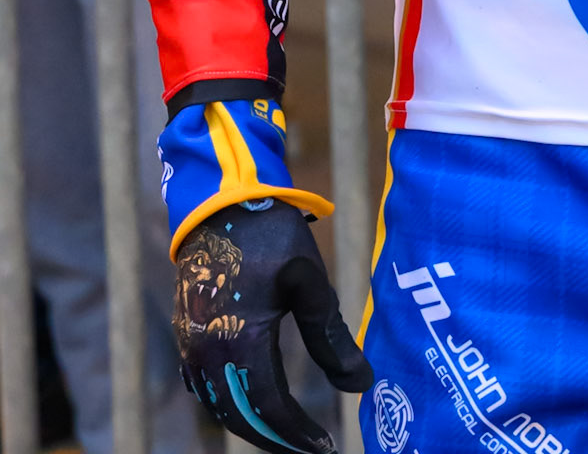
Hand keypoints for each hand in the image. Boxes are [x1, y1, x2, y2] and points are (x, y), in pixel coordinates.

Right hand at [174, 199, 371, 452]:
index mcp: (237, 341)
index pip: (268, 409)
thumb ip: (330, 337)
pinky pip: (202, 385)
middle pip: (240, 417)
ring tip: (286, 431)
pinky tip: (250, 403)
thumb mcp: (307, 281)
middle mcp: (206, 352)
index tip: (325, 447)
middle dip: (275, 439)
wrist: (219, 198)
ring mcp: (189, 344)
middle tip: (309, 447)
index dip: (296, 434)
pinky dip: (228, 403)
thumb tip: (363, 385)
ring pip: (218, 405)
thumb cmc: (268, 233)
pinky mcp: (185, 332)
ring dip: (251, 424)